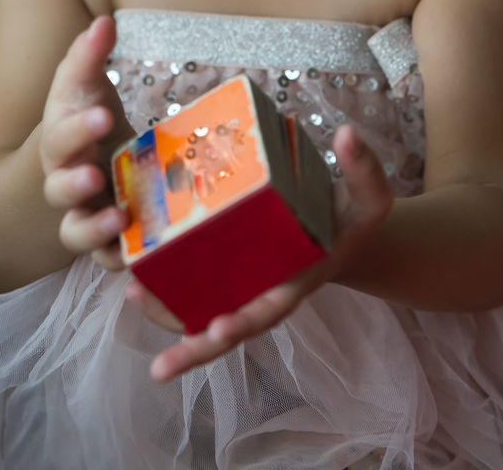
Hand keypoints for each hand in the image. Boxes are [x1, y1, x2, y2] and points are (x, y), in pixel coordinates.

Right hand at [40, 16, 134, 271]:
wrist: (70, 168)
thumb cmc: (83, 119)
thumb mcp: (83, 87)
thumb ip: (89, 55)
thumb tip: (103, 21)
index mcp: (60, 141)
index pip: (59, 134)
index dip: (77, 128)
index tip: (102, 114)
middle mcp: (66, 181)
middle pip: (60, 187)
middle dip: (74, 182)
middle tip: (94, 174)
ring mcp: (83, 214)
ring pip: (76, 232)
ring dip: (93, 229)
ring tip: (118, 219)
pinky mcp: (104, 240)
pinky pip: (104, 258)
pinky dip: (116, 259)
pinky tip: (136, 255)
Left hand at [125, 123, 392, 380]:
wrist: (338, 224)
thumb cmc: (351, 215)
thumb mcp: (370, 196)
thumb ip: (365, 169)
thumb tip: (349, 134)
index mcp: (297, 282)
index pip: (270, 310)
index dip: (245, 323)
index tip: (219, 330)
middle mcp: (263, 290)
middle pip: (227, 328)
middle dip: (194, 348)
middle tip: (161, 368)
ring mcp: (241, 280)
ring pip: (201, 309)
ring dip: (166, 312)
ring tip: (133, 297)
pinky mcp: (224, 264)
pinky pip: (193, 282)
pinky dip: (166, 283)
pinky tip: (136, 270)